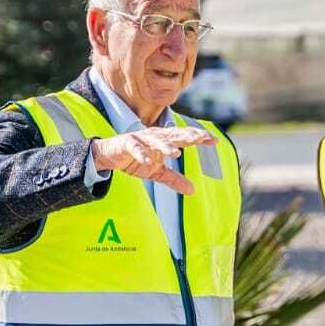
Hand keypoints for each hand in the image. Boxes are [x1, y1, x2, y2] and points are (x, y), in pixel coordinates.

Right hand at [91, 126, 215, 195]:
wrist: (109, 156)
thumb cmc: (136, 159)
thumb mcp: (157, 172)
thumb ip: (174, 179)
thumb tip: (192, 191)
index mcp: (164, 140)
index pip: (185, 136)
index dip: (199, 137)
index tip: (215, 140)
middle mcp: (155, 136)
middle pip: (174, 134)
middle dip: (187, 136)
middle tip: (201, 139)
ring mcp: (141, 138)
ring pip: (155, 140)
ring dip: (165, 146)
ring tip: (176, 153)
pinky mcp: (126, 144)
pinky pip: (135, 148)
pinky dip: (141, 154)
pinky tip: (148, 161)